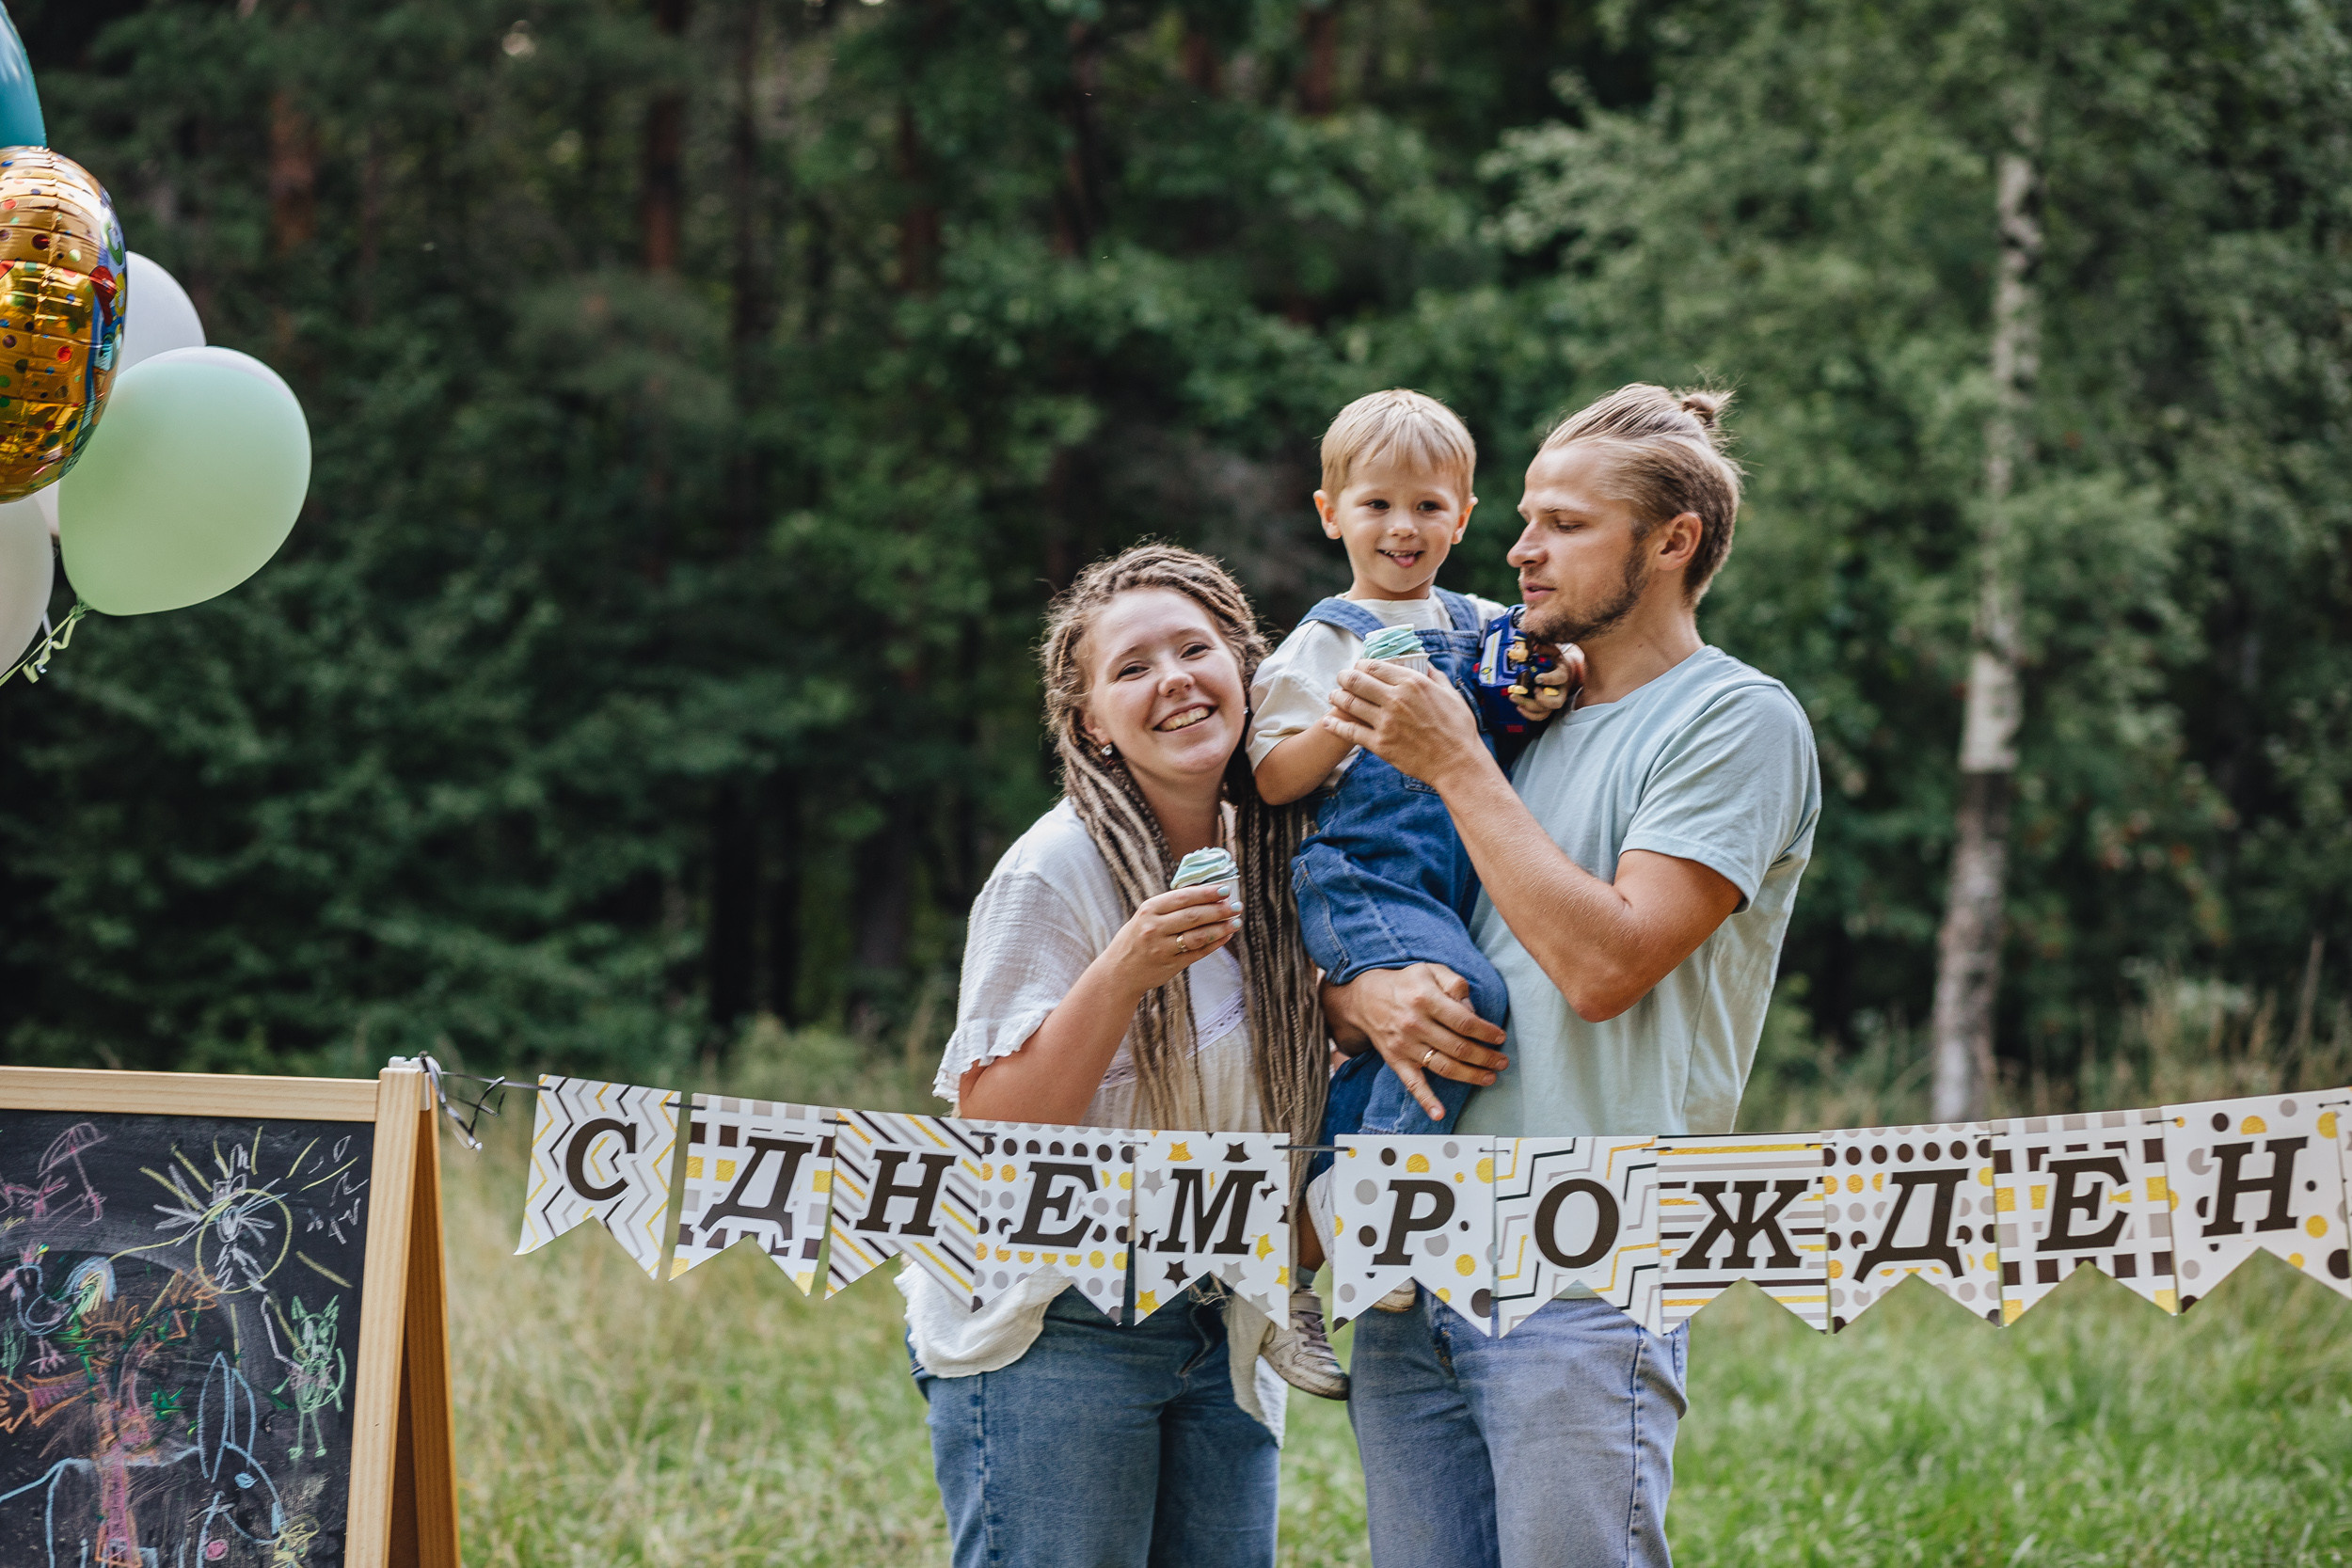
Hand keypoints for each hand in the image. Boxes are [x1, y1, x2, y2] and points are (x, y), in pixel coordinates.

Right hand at [1109, 885, 1240, 994]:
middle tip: (1236, 906)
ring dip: (1221, 928)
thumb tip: (1206, 894)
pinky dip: (1215, 944)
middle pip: (1193, 916)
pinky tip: (1226, 936)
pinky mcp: (1171, 965)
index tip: (1225, 889)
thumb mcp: (1145, 916)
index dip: (1206, 893)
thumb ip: (1171, 906)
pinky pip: (1198, 953)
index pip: (1183, 897)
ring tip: (1236, 922)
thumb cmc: (1136, 939)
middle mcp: (1154, 928)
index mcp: (1149, 910)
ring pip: (1198, 936)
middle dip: (1219, 910)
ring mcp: (1162, 948)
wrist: (1118, 972)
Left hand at [1321, 662, 1484, 788]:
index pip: (1374, 666)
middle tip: (1340, 678)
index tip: (1358, 667)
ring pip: (1349, 703)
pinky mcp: (1380, 744)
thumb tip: (1427, 664)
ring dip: (1337, 697)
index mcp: (1412, 683)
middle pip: (1356, 680)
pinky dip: (1334, 725)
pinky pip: (1349, 732)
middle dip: (1344, 677)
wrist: (1457, 763)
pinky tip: (1327, 721)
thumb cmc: (1458, 729)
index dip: (1361, 665)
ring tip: (1333, 696)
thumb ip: (1436, 677)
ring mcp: (1386, 722)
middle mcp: (1396, 699)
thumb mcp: (1451, 694)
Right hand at [1322, 963, 1507, 1120]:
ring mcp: (1405, 1046)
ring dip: (1470, 1076)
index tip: (1499, 1037)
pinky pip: (1413, 1084)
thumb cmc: (1405, 983)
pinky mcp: (1397, 1061)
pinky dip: (1426, 1100)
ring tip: (1489, 1077)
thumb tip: (1472, 1008)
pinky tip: (1439, 1113)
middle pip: (1459, 1048)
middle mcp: (1415, 1024)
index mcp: (1425, 999)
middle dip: (1486, 1057)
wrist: (1364, 999)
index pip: (1464, 1021)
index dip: (1486, 1032)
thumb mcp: (1430, 970)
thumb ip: (1454, 983)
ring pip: (1444, 1067)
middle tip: (1502, 1061)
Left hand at [1508, 642, 1584, 721]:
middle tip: (1527, 692)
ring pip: (1546, 711)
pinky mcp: (1547, 707)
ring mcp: (1554, 700)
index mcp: (1563, 674)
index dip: (1549, 679)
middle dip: (1540, 699)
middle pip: (1555, 702)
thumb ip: (1545, 648)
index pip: (1560, 678)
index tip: (1537, 679)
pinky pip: (1540, 716)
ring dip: (1529, 708)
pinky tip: (1519, 707)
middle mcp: (1561, 690)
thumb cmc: (1556, 661)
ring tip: (1515, 699)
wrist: (1564, 670)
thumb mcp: (1553, 651)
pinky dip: (1529, 714)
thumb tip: (1534, 647)